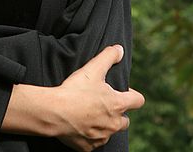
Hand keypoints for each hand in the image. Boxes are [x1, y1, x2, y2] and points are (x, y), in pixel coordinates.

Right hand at [2, 45, 144, 149]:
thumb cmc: (75, 90)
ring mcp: (101, 137)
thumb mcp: (93, 67)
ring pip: (110, 132)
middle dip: (118, 112)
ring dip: (104, 124)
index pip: (138, 101)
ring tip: (90, 113)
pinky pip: (94, 142)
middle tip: (104, 102)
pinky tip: (81, 125)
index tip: (124, 90)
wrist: (55, 112)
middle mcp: (113, 124)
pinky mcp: (88, 147)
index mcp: (118, 104)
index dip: (133, 94)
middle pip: (125, 121)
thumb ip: (109, 56)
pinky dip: (90, 135)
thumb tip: (120, 50)